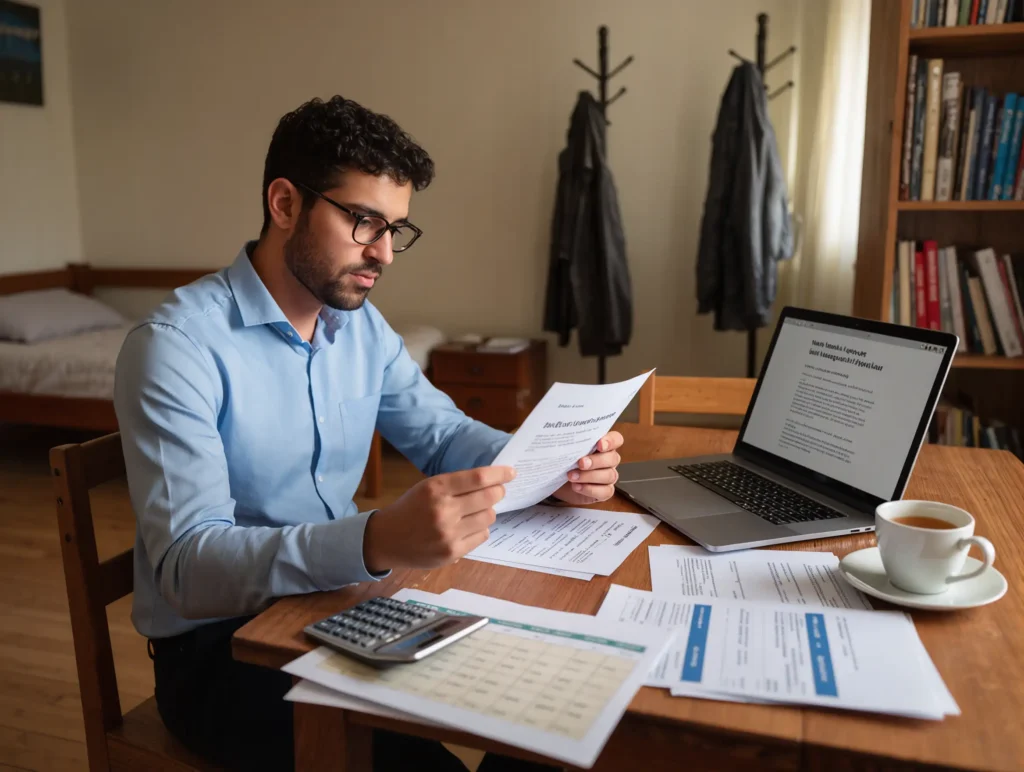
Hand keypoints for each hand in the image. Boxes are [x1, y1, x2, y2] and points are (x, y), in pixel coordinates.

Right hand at [362, 465, 514, 572]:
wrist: (386, 539)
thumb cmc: (411, 508)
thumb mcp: (428, 487)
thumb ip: (457, 485)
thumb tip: (494, 481)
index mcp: (436, 488)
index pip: (478, 478)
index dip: (500, 474)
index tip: (511, 472)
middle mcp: (443, 510)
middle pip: (489, 497)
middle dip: (498, 492)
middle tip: (497, 491)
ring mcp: (448, 533)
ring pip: (489, 517)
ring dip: (487, 511)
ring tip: (475, 512)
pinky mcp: (452, 552)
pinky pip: (482, 535)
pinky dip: (480, 529)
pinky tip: (467, 527)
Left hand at [550, 430, 623, 505]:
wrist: (558, 481)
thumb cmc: (566, 461)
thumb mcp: (568, 450)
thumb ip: (573, 443)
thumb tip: (565, 438)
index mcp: (604, 446)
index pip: (616, 439)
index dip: (611, 441)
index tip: (599, 444)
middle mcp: (609, 460)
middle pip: (613, 458)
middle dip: (596, 461)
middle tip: (580, 463)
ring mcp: (608, 476)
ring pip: (609, 475)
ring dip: (589, 476)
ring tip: (572, 476)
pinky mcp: (604, 491)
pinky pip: (605, 492)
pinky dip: (590, 489)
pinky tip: (576, 486)